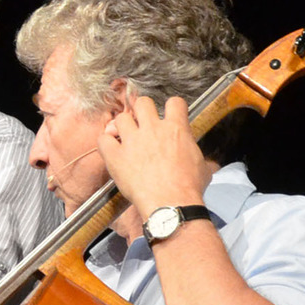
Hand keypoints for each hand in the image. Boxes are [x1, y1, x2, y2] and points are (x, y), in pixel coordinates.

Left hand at [102, 94, 210, 223]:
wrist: (170, 203)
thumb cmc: (188, 187)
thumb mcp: (201, 163)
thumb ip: (193, 151)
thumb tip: (196, 155)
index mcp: (176, 128)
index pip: (174, 102)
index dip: (171, 108)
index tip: (168, 116)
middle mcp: (153, 129)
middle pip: (142, 103)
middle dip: (142, 111)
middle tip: (142, 124)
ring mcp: (132, 141)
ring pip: (121, 118)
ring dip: (122, 126)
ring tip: (125, 138)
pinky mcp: (115, 156)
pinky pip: (103, 139)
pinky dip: (105, 142)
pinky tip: (111, 149)